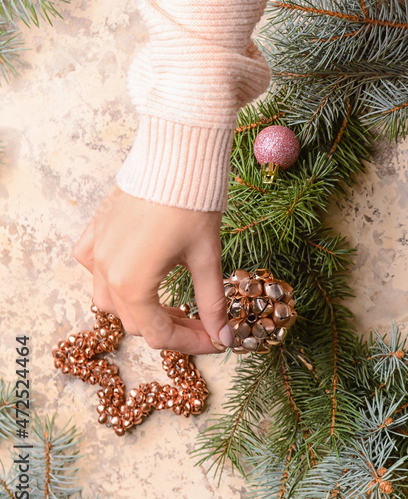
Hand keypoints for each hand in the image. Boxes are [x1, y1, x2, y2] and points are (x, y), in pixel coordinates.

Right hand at [73, 184, 232, 354]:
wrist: (175, 155)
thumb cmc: (193, 204)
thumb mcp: (207, 259)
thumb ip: (212, 303)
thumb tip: (224, 335)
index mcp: (133, 285)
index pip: (160, 335)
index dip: (192, 343)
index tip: (217, 340)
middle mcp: (106, 273)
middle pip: (136, 322)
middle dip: (173, 328)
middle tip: (205, 324)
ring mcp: (96, 252)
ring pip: (111, 300)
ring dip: (142, 309)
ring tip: (174, 304)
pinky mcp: (95, 232)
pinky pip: (93, 267)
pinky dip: (113, 279)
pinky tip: (138, 275)